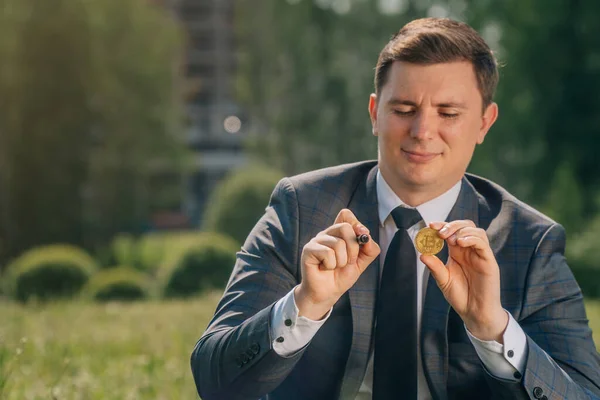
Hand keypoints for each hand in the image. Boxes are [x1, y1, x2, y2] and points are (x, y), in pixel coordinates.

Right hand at [295, 209, 379, 319]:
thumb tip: (366, 236)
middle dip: (353, 249)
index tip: (361, 239)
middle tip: (347, 261)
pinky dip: (331, 265)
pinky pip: (328, 253)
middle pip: (345, 227)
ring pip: (338, 243)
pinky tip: (325, 268)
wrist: (328, 293)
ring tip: (335, 267)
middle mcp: (327, 233)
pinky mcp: (308, 249)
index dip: (357, 225)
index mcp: (339, 233)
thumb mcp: (361, 262)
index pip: (346, 214)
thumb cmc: (342, 276)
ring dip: (342, 261)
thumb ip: (369, 249)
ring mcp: (316, 240)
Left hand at [421, 220, 507, 341]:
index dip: (442, 225)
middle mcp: (470, 250)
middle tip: (440, 232)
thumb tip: (422, 254)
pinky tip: (460, 242)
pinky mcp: (489, 261)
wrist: (474, 312)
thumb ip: (434, 267)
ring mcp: (480, 255)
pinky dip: (472, 238)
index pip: (452, 231)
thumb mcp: (443, 280)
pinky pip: (483, 243)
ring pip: (476, 231)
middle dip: (452, 225)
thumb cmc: (460, 296)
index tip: (430, 225)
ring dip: (462, 230)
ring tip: (450, 240)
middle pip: (465, 226)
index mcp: (457, 252)